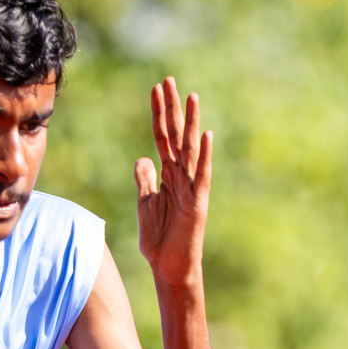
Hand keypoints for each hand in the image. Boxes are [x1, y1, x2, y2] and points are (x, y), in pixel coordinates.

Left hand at [136, 77, 212, 286]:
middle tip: (168, 80)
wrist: (170, 267)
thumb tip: (142, 158)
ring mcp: (192, 187)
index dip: (159, 114)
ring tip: (191, 97)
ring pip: (190, 149)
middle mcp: (182, 176)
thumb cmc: (160, 239)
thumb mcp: (146, 204)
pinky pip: (201, 175)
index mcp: (169, 175)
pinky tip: (205, 135)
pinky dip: (203, 156)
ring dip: (191, 123)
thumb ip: (145, 180)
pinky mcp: (198, 203)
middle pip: (176, 135)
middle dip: (172, 108)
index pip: (162, 137)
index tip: (155, 89)